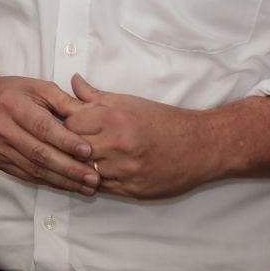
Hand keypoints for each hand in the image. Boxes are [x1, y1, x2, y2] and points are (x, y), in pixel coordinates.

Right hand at [0, 60, 97, 194]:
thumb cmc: (15, 93)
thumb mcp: (40, 87)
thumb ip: (66, 101)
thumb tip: (92, 116)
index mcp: (12, 105)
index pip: (41, 127)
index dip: (65, 141)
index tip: (88, 152)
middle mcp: (2, 128)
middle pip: (38, 153)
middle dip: (69, 168)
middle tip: (93, 177)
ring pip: (34, 169)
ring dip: (63, 180)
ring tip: (87, 186)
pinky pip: (27, 175)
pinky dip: (51, 181)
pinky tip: (69, 185)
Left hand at [65, 74, 221, 198]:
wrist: (202, 145)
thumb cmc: (164, 120)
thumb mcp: (129, 102)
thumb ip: (96, 96)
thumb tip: (73, 81)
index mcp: (113, 118)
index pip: (70, 124)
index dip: (68, 125)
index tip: (71, 126)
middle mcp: (117, 144)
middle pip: (74, 148)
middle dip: (71, 146)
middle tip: (73, 144)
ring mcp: (125, 170)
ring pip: (85, 170)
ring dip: (82, 166)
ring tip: (85, 160)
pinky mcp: (133, 190)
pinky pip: (102, 187)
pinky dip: (97, 180)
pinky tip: (99, 172)